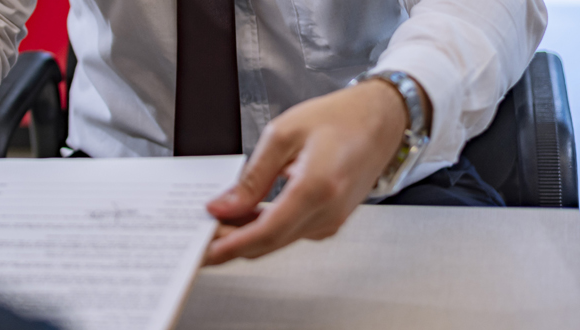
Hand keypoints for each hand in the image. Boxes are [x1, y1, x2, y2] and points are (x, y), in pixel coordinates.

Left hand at [203, 80, 412, 264]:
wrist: (381, 119)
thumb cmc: (339, 118)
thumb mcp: (283, 134)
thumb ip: (252, 176)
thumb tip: (224, 206)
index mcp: (316, 187)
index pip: (266, 231)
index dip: (231, 245)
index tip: (204, 251)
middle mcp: (328, 211)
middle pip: (269, 243)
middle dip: (230, 245)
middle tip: (197, 239)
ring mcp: (333, 220)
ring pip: (278, 241)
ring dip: (245, 237)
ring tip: (213, 225)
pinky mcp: (332, 220)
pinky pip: (291, 233)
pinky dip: (264, 230)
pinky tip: (243, 218)